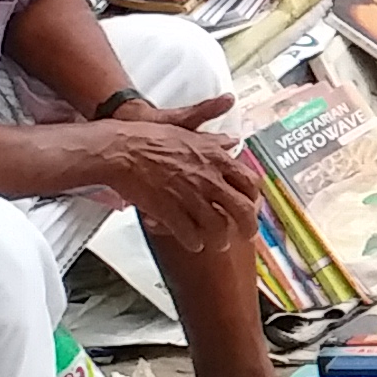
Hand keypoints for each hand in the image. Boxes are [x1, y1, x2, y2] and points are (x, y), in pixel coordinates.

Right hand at [93, 116, 266, 248]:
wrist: (122, 149)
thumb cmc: (150, 138)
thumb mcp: (188, 132)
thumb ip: (213, 141)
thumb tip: (232, 141)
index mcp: (215, 158)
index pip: (249, 182)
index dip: (253, 197)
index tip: (252, 204)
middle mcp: (208, 178)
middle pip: (242, 209)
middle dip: (248, 225)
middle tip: (247, 233)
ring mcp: (190, 196)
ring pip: (218, 226)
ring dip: (220, 238)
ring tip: (219, 243)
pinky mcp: (170, 211)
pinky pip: (190, 234)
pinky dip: (194, 242)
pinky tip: (195, 244)